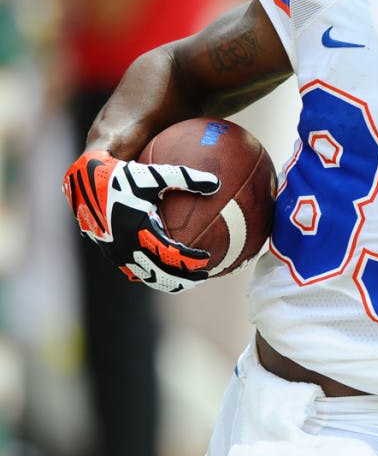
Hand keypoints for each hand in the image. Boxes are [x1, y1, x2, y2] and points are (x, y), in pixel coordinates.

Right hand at [63, 149, 219, 292]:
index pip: (170, 254)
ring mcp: (117, 253)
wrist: (84, 180)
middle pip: (161, 275)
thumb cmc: (123, 175)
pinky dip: (153, 275)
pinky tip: (167, 270)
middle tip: (205, 276)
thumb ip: (185, 178)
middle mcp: (127, 246)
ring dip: (169, 281)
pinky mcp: (111, 253)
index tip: (207, 260)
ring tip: (188, 279)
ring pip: (147, 277)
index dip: (190, 261)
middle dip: (185, 279)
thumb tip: (215, 183)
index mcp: (139, 230)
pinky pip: (135, 271)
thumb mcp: (155, 174)